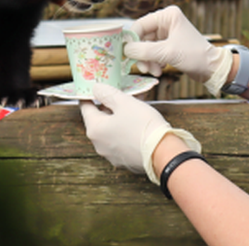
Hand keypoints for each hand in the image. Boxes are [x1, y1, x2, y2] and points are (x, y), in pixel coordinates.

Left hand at [80, 82, 199, 182]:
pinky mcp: (124, 161)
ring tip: (134, 107)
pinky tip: (138, 123)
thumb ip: (107, 93)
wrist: (163, 152)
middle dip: (110, 106)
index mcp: (95, 129)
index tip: (95, 87)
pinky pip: (121, 141)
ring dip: (119, 118)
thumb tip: (95, 89)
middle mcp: (99, 145)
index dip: (90, 95)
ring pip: (111, 130)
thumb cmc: (142, 125)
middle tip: (122, 95)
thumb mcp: (124, 102)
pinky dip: (126, 131)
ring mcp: (111, 155)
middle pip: (99, 119)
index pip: (85, 107)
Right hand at [124, 5, 231, 94]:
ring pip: (146, 47)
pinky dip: (153, 62)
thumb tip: (125, 50)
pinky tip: (159, 70)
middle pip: (142, 37)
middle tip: (143, 67)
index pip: (140, 25)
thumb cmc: (195, 55)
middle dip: (142, 54)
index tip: (127, 54)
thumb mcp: (167, 52)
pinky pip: (153, 53)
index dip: (132, 40)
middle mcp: (167, 22)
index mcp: (168, 15)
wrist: (211, 69)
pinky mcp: (169, 45)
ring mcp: (168, 34)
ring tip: (153, 71)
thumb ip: (144, 50)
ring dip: (147, 60)